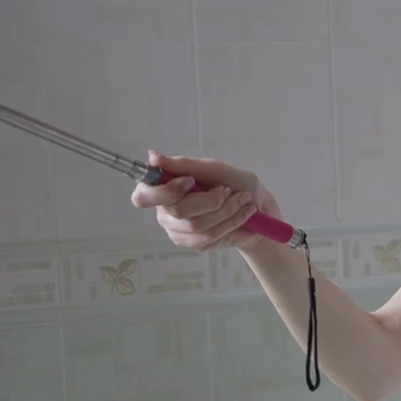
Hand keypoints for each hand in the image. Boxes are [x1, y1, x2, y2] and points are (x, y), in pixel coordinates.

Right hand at [130, 151, 280, 251]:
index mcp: (162, 188)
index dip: (167, 191)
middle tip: (227, 190)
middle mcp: (165, 210)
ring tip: (242, 200)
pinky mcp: (194, 244)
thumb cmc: (234, 183)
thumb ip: (184, 164)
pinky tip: (243, 215)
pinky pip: (210, 237)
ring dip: (227, 211)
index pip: (143, 196)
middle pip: (179, 211)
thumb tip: (152, 156)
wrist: (257, 206)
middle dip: (211, 200)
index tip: (190, 181)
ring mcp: (178, 230)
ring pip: (197, 225)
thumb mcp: (213, 168)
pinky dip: (231, 223)